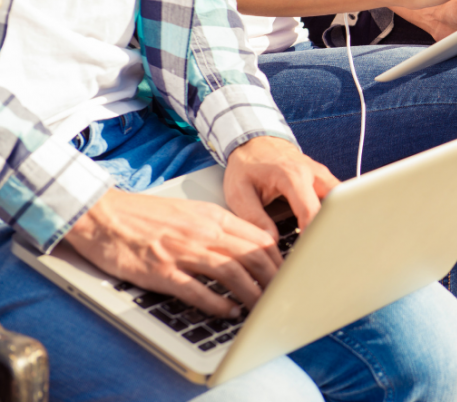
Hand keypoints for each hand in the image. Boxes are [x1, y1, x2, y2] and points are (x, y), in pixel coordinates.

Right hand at [66, 188, 281, 316]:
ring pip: (232, 273)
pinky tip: (228, 312)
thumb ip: (217, 227)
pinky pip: (197, 290)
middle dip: (273, 279)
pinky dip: (217, 303)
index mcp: (213, 216)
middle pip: (253, 256)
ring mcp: (183, 252)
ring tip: (261, 309)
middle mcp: (203, 232)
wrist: (102, 214)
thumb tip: (245, 246)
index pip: (260, 237)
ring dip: (252, 294)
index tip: (286, 274)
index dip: (278, 259)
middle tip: (282, 295)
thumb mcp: (191, 212)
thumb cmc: (145, 215)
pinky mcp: (162, 271)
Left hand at [224, 136, 338, 241]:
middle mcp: (313, 173)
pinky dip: (333, 213)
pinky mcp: (324, 179)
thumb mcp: (239, 192)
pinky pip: (336, 198)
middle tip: (322, 252)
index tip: (310, 253)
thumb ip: (254, 218)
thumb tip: (270, 242)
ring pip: (341, 201)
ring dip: (335, 220)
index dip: (314, 235)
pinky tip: (325, 230)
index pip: (312, 212)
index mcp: (292, 176)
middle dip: (331, 230)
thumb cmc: (246, 165)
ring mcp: (322, 175)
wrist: (254, 141)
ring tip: (325, 243)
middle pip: (335, 206)